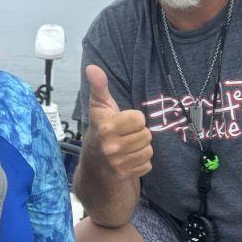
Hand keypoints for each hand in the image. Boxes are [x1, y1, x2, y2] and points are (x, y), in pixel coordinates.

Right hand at [86, 65, 152, 179]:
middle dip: (139, 135)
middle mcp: (111, 147)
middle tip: (126, 136)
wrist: (94, 165)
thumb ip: (99, 86)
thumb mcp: (99, 107)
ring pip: (148, 151)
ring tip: (128, 147)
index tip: (123, 122)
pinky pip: (147, 165)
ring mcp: (117, 163)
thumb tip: (92, 67)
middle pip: (146, 135)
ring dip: (141, 149)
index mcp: (106, 128)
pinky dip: (141, 163)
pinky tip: (129, 160)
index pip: (139, 119)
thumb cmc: (101, 129)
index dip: (134, 119)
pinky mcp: (124, 175)